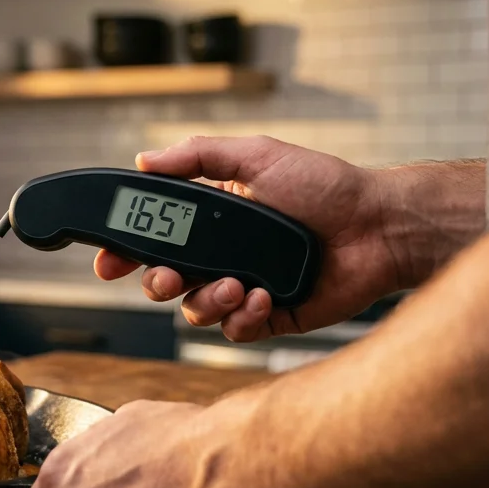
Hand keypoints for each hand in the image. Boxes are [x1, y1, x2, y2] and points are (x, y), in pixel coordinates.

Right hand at [97, 136, 400, 341]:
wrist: (380, 227)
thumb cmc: (326, 186)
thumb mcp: (257, 155)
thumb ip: (198, 155)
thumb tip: (144, 159)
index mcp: (213, 219)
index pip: (154, 238)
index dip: (125, 252)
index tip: (108, 261)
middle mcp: (223, 256)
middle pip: (163, 281)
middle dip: (156, 283)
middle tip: (169, 278)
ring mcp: (244, 289)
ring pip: (194, 311)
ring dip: (207, 301)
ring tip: (237, 285)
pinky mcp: (270, 318)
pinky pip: (235, 332)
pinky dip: (242, 318)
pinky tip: (263, 297)